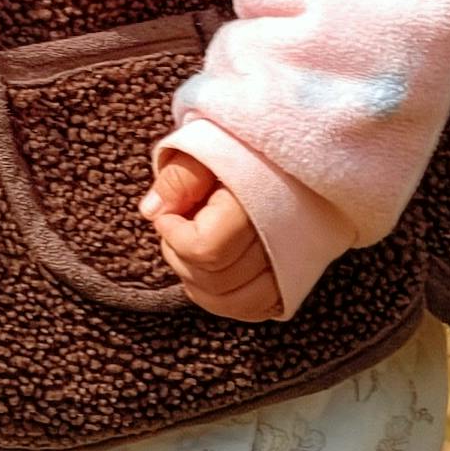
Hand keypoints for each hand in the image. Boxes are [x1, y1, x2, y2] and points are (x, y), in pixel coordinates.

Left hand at [140, 151, 283, 320]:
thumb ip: (180, 176)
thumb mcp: (207, 142)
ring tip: (192, 249)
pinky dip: (226, 300)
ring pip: (235, 302)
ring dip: (200, 283)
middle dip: (182, 257)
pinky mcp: (295, 277)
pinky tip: (211, 274)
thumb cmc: (245, 144)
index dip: (174, 235)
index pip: (205, 249)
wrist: (296, 146)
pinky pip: (257, 308)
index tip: (170, 213)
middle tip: (179, 227)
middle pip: (215, 279)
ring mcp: (293, 263)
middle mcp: (283, 239)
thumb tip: (152, 211)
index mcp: (260, 203)